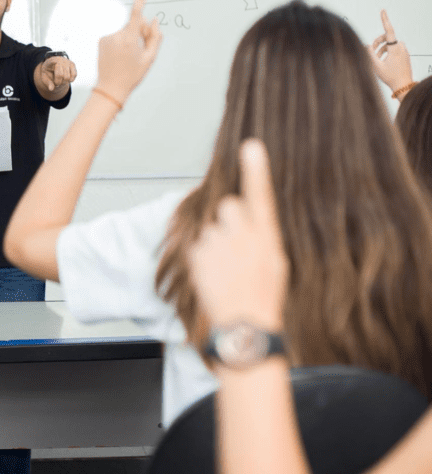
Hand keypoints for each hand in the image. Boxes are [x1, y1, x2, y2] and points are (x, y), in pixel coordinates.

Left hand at [37, 56, 76, 92]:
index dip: (57, 81)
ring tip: (60, 80)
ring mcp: (68, 62)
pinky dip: (70, 80)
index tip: (55, 83)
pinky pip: (74, 75)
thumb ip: (48, 83)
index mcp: (52, 62)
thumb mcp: (45, 76)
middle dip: (60, 83)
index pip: (59, 74)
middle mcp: (61, 60)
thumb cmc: (48, 71)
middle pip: (65, 77)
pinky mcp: (72, 64)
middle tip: (56, 82)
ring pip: (70, 77)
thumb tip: (51, 89)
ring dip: (65, 82)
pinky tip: (66, 79)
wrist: (52, 64)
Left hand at [95, 0, 162, 103]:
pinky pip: (116, 35)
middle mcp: (116, 35)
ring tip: (129, 55)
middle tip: (142, 49)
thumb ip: (155, 36)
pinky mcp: (101, 40)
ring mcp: (107, 37)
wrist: (110, 88)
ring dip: (130, 37)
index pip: (137, 12)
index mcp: (129, 39)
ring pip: (125, 29)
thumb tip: (153, 19)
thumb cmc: (132, 75)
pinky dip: (120, 41)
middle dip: (141, 31)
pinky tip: (120, 55)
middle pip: (134, 23)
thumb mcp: (150, 58)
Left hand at [187, 139, 287, 330]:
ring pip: (212, 230)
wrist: (244, 326)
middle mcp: (242, 235)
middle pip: (229, 207)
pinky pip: (199, 247)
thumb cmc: (264, 297)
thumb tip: (249, 219)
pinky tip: (216, 277)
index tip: (250, 146)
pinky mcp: (198, 254)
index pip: (260, 195)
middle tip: (236, 250)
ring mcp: (218, 244)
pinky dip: (204, 259)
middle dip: (230, 222)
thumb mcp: (276, 263)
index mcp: (267, 236)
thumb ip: (261, 236)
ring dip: (217, 245)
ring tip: (227, 271)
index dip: (255, 170)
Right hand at [368, 10, 412, 91]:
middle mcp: (401, 48)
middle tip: (370, 51)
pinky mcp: (405, 55)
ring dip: (381, 49)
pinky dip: (387, 53)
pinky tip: (383, 62)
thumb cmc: (391, 77)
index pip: (388, 31)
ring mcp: (404, 52)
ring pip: (390, 45)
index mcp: (395, 49)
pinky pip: (394, 50)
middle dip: (377, 43)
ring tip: (376, 60)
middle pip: (387, 39)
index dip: (385, 20)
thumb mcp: (376, 66)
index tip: (383, 11)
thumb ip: (369, 54)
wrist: (403, 86)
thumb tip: (366, 45)